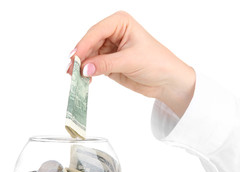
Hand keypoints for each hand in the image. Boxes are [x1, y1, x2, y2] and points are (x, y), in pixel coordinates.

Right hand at [67, 11, 195, 116]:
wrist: (167, 80)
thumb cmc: (157, 62)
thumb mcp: (130, 61)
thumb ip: (106, 64)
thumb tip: (84, 68)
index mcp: (120, 23)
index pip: (97, 31)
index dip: (84, 44)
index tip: (75, 58)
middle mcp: (113, 33)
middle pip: (90, 43)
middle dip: (81, 56)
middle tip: (72, 70)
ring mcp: (110, 48)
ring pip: (89, 55)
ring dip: (82, 66)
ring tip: (76, 77)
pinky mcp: (109, 62)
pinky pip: (94, 65)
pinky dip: (88, 72)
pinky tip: (85, 79)